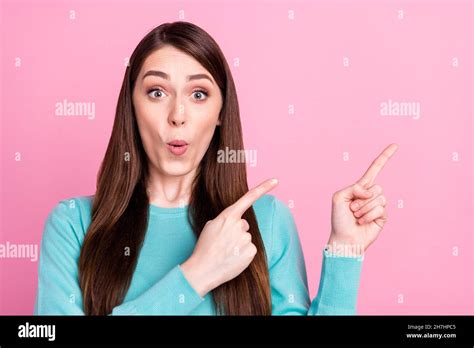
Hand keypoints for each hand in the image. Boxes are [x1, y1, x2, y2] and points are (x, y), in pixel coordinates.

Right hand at [180, 178, 277, 296]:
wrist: (203, 270)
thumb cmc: (205, 248)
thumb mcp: (210, 227)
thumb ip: (225, 220)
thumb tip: (235, 223)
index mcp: (228, 216)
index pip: (248, 198)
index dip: (263, 188)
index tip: (276, 180)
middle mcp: (239, 224)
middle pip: (244, 225)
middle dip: (236, 232)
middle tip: (223, 243)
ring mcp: (246, 238)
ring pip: (246, 238)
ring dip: (239, 244)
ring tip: (226, 252)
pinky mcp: (251, 251)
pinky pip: (250, 249)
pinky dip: (243, 254)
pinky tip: (233, 258)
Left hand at [328, 144, 398, 254]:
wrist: (345, 239)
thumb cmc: (339, 219)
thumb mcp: (339, 197)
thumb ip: (353, 188)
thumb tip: (370, 191)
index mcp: (360, 187)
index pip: (375, 169)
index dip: (385, 157)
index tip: (395, 145)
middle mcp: (371, 194)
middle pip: (376, 187)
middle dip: (361, 199)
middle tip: (352, 210)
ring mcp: (378, 205)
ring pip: (379, 198)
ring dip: (364, 209)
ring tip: (356, 217)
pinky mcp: (383, 216)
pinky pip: (381, 209)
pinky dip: (369, 216)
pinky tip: (363, 222)